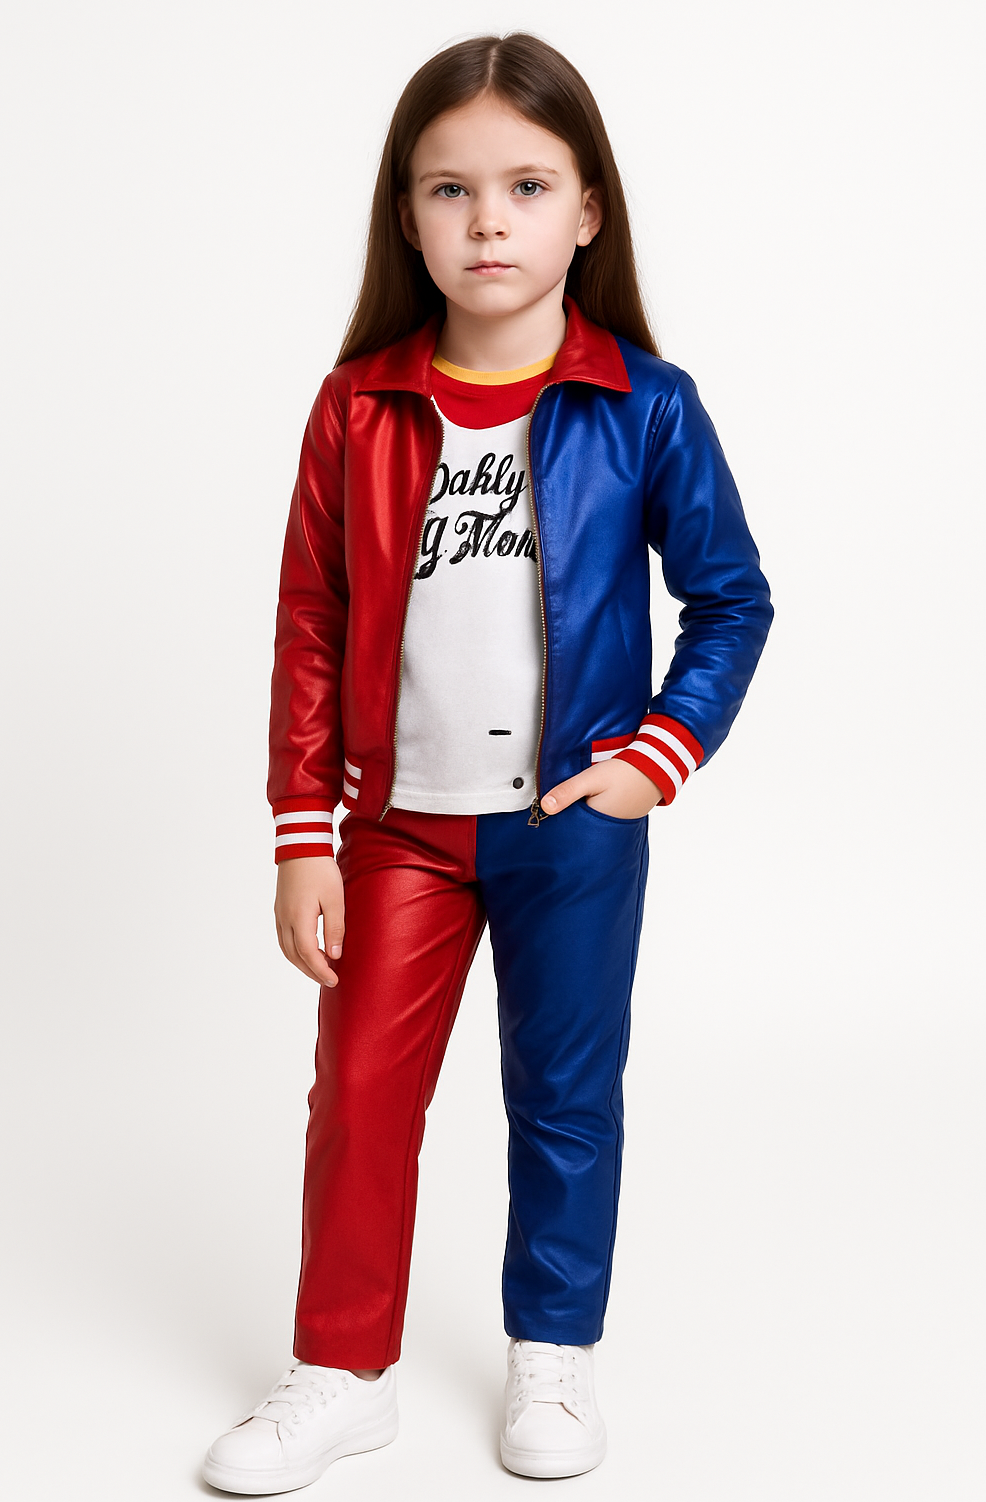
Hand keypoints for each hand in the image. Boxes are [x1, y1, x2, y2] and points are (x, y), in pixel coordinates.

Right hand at [274, 856, 345, 985]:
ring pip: (286, 949)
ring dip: (301, 963)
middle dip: (311, 971)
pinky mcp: (279, 909)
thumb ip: (335, 929)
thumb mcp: (335, 899)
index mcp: (299, 918)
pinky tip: (306, 951)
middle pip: (294, 956)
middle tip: (328, 980)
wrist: (301, 845)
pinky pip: (283, 938)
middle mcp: (285, 919)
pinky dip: (294, 951)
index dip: (320, 970)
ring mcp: (279, 914)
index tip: (334, 980)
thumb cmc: (320, 870)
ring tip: (319, 969)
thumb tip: (334, 955)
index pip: (308, 954)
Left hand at [540, 758, 662, 818]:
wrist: (656, 767)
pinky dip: (594, 812)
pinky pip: (602, 820)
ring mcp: (616, 825)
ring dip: (582, 815)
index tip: (544, 813)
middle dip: (568, 820)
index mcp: (596, 823)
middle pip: (579, 829)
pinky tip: (590, 802)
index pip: (569, 829)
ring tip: (574, 804)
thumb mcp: (591, 779)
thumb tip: (545, 806)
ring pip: (590, 824)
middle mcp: (607, 830)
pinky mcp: (622, 818)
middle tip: (556, 809)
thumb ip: (568, 792)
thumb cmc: (624, 773)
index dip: (557, 821)